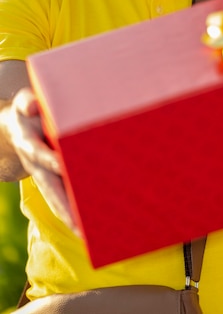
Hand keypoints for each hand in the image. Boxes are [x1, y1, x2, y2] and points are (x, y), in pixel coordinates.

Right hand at [9, 88, 80, 234]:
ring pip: (56, 199)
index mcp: (28, 143)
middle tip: (78, 225)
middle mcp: (36, 165)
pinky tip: (91, 223)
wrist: (18, 127)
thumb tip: (32, 107)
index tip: (64, 166)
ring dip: (70, 217)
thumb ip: (27, 102)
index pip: (40, 154)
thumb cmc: (28, 110)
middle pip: (49, 189)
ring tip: (86, 234)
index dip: (51, 160)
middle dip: (63, 207)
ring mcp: (44, 175)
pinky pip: (64, 196)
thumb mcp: (24, 102)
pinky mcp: (54, 179)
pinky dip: (76, 210)